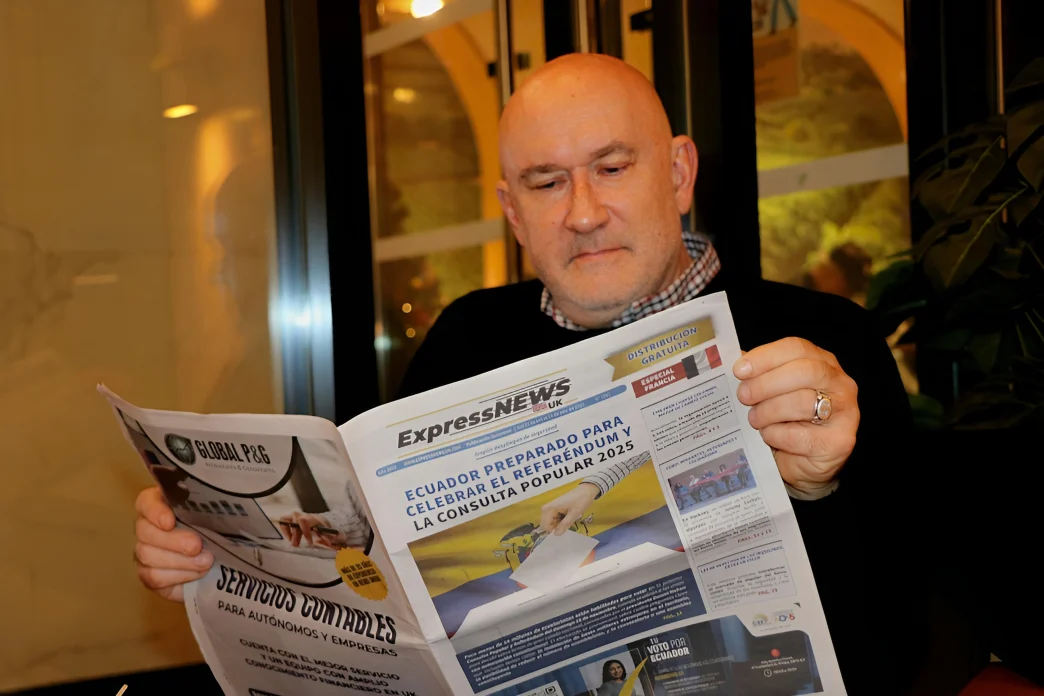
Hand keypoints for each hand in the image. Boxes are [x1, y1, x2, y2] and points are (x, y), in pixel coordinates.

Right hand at [134, 487, 212, 601]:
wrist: (223, 561)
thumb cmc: (218, 528)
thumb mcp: (216, 512)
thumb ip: (210, 503)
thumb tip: (218, 497)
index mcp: (161, 504)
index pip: (146, 502)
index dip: (155, 511)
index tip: (170, 522)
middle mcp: (147, 527)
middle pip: (145, 531)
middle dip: (173, 540)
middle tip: (197, 546)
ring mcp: (145, 552)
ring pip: (148, 556)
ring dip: (179, 561)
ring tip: (205, 561)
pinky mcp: (150, 576)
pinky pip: (154, 578)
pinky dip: (178, 576)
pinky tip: (198, 573)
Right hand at [277, 512, 347, 549]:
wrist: (320, 522)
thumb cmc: (323, 527)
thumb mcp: (327, 532)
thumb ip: (327, 537)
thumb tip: (330, 543)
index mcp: (312, 518)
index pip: (305, 521)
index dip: (306, 532)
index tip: (309, 543)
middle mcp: (303, 515)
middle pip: (295, 520)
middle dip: (295, 533)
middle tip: (296, 545)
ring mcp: (295, 517)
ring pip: (287, 519)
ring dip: (288, 532)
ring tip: (293, 543)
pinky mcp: (290, 520)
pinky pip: (283, 522)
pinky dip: (284, 530)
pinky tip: (289, 538)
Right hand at [539, 483, 598, 535]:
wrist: (586, 490)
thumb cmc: (580, 501)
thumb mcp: (573, 514)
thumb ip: (564, 525)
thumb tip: (556, 534)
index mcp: (550, 509)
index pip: (545, 526)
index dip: (553, 531)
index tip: (564, 529)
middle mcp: (548, 508)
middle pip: (547, 524)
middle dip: (557, 527)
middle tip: (568, 523)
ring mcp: (551, 507)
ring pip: (552, 522)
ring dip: (560, 524)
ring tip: (570, 519)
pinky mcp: (556, 508)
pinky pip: (555, 518)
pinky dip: (561, 520)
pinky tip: (569, 516)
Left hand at [733, 337, 857, 494]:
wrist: (801, 463)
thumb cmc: (786, 423)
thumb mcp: (771, 393)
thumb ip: (758, 374)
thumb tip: (733, 359)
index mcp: (822, 363)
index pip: (796, 348)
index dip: (766, 356)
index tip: (740, 369)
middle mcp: (840, 383)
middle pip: (803, 371)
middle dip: (766, 383)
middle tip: (743, 396)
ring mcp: (845, 412)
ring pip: (801, 402)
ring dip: (769, 411)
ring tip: (755, 419)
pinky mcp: (840, 441)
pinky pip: (800, 435)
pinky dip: (777, 435)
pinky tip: (769, 436)